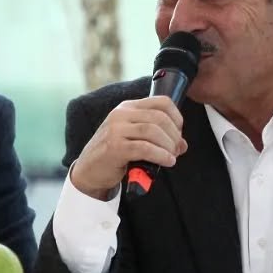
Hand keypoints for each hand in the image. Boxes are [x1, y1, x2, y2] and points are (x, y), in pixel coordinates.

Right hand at [70, 97, 187, 199]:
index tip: (179, 133)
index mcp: (128, 107)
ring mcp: (116, 129)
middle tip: (177, 149)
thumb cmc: (115, 154)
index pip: (161, 102)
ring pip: (153, 131)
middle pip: (159, 117)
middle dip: (174, 135)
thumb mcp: (135, 139)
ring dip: (168, 145)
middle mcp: (121, 114)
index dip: (176, 117)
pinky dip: (160, 155)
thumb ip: (157, 137)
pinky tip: (167, 161)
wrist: (89, 171)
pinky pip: (145, 148)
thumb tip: (182, 144)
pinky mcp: (115, 147)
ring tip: (172, 156)